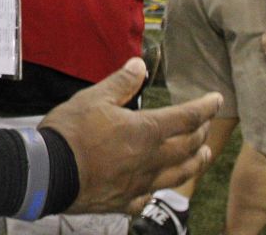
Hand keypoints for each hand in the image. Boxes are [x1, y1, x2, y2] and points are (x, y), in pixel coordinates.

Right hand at [42, 58, 220, 215]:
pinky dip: (157, 189)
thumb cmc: (71, 132)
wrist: (49, 171)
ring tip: (202, 155)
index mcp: (146, 131)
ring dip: (195, 163)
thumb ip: (121, 83)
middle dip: (201, 133)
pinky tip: (155, 186)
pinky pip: (149, 196)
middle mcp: (152, 159)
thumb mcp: (93, 98)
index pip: (187, 117)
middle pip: (189, 147)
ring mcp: (141, 183)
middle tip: (205, 125)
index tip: (216, 99)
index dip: (205, 107)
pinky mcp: (126, 201)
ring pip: (179, 175)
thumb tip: (140, 65)